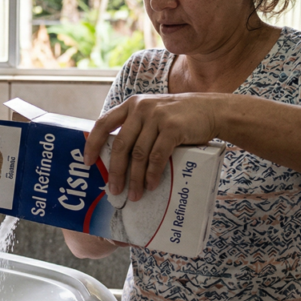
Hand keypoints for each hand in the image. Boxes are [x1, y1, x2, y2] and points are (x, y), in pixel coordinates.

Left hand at [84, 93, 222, 201]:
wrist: (212, 110)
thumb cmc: (180, 117)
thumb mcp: (153, 115)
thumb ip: (137, 128)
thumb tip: (118, 160)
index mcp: (131, 105)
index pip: (103, 124)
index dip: (93, 144)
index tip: (88, 162)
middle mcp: (141, 109)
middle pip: (121, 145)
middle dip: (116, 171)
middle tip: (114, 190)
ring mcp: (157, 117)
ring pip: (139, 154)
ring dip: (136, 178)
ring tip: (135, 194)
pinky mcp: (172, 128)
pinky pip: (157, 156)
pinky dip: (153, 174)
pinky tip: (152, 185)